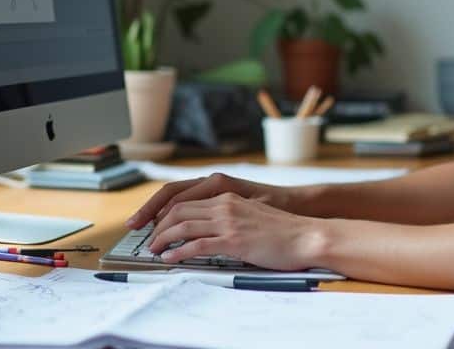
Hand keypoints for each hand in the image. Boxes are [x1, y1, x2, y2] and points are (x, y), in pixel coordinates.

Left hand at [145, 192, 324, 272]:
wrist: (307, 236)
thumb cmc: (283, 231)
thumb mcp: (250, 215)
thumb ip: (229, 217)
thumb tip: (208, 231)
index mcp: (227, 195)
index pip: (184, 196)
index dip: (162, 209)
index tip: (150, 222)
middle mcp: (225, 203)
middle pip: (177, 208)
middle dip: (155, 224)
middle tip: (146, 239)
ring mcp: (229, 221)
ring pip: (182, 225)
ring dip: (162, 238)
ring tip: (153, 250)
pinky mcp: (234, 240)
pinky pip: (197, 245)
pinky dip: (179, 252)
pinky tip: (170, 258)